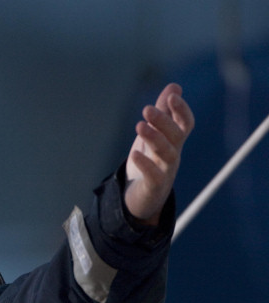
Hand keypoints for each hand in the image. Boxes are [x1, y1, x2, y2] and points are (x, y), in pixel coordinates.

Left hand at [125, 83, 194, 224]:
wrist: (143, 199)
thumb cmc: (150, 162)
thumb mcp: (155, 135)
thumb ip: (164, 112)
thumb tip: (174, 86)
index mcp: (174, 142)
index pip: (185, 124)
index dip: (181, 110)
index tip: (172, 95)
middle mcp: (173, 155)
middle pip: (176, 136)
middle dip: (164, 121)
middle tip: (147, 109)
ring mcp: (166, 172)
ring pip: (167, 154)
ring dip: (154, 138)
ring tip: (139, 125)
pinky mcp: (154, 187)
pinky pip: (154, 176)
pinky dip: (146, 165)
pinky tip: (134, 155)